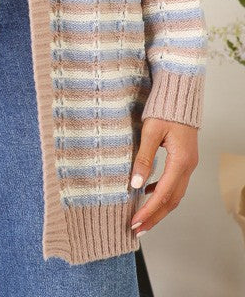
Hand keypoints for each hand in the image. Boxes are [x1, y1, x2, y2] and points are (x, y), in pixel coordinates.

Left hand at [129, 117, 198, 234]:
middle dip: (155, 217)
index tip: (135, 223)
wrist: (180, 94)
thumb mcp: (151, 132)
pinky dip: (162, 193)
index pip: (164, 194)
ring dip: (159, 208)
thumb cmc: (165, 109)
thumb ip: (144, 158)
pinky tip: (148, 192)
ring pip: (175, 194)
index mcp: (181, 161)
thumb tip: (135, 184)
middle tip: (137, 229)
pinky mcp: (185, 159)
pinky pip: (175, 183)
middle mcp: (188, 166)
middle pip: (172, 200)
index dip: (149, 211)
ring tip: (142, 218)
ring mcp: (188, 164)